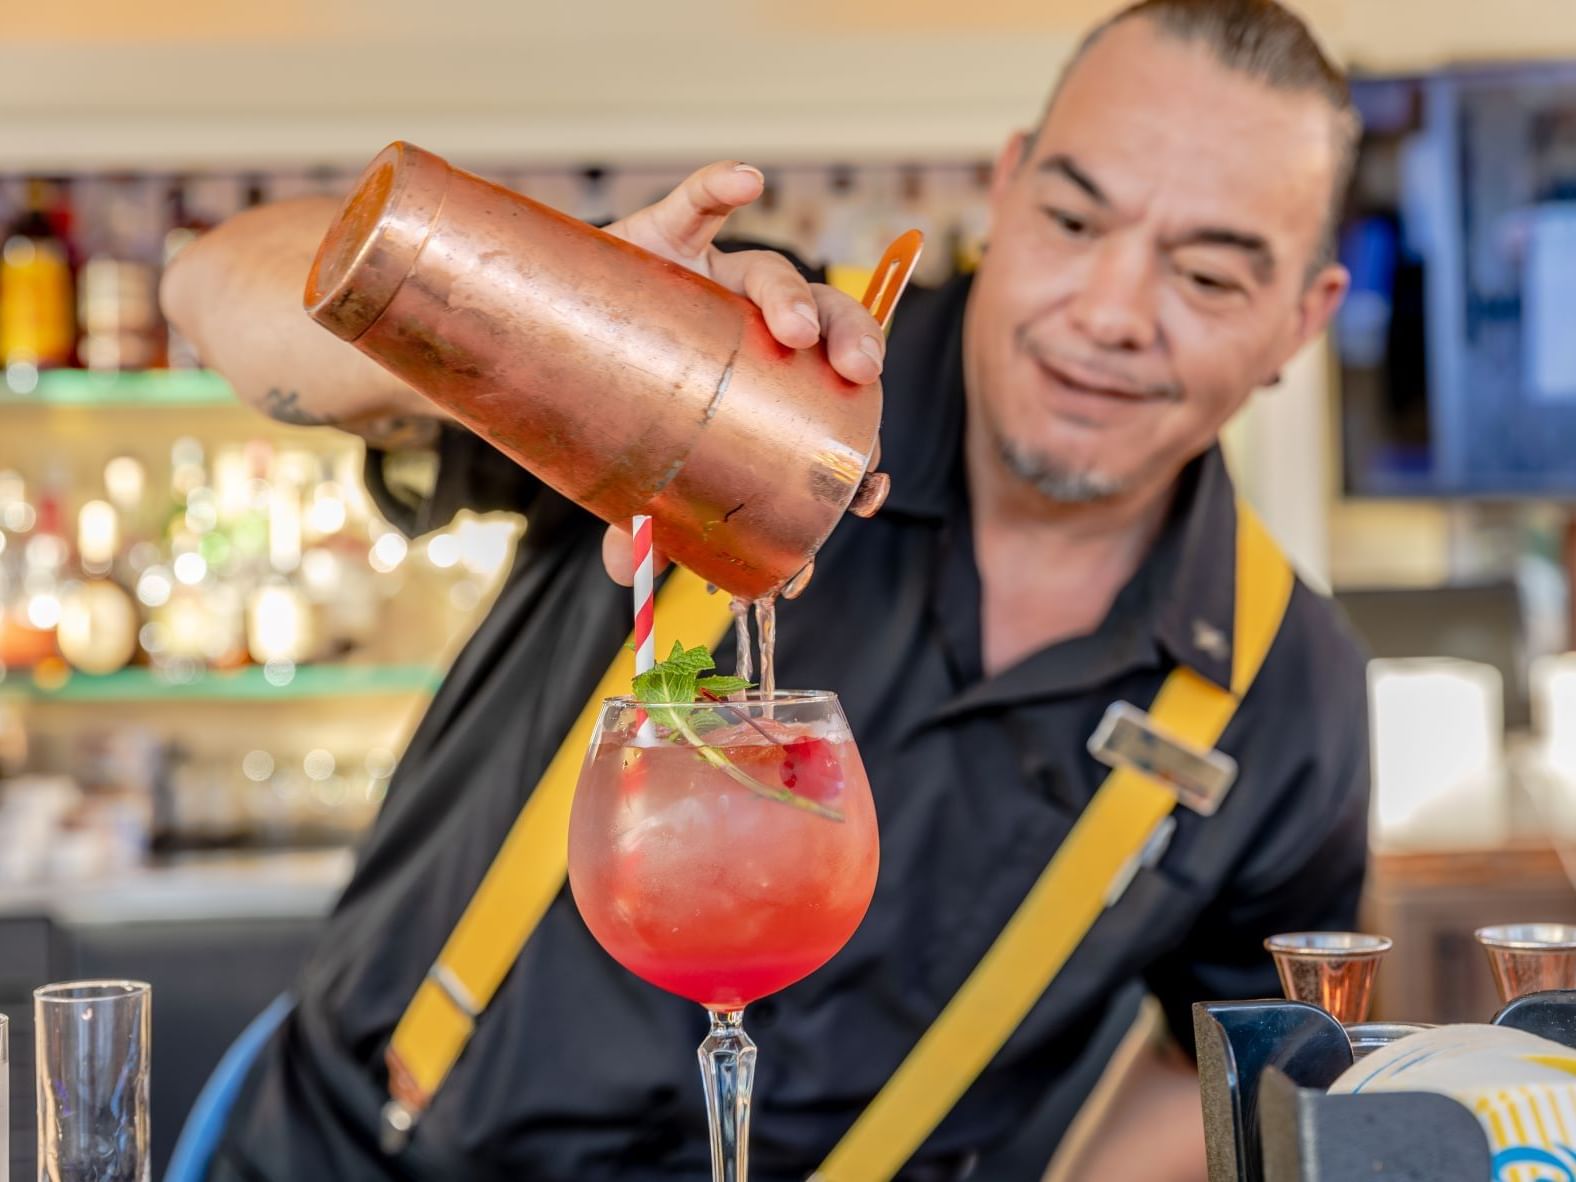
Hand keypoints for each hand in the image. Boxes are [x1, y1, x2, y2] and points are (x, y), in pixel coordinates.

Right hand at [600, 161, 883, 586]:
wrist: (555, 324)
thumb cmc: (621, 399)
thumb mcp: (639, 461)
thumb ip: (642, 515)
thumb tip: (623, 580)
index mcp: (769, 377)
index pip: (831, 405)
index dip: (861, 444)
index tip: (872, 490)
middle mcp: (754, 323)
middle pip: (828, 327)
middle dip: (854, 348)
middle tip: (859, 377)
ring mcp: (714, 275)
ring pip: (775, 273)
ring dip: (794, 296)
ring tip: (793, 326)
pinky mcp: (665, 233)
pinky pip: (699, 200)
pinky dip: (722, 185)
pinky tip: (748, 178)